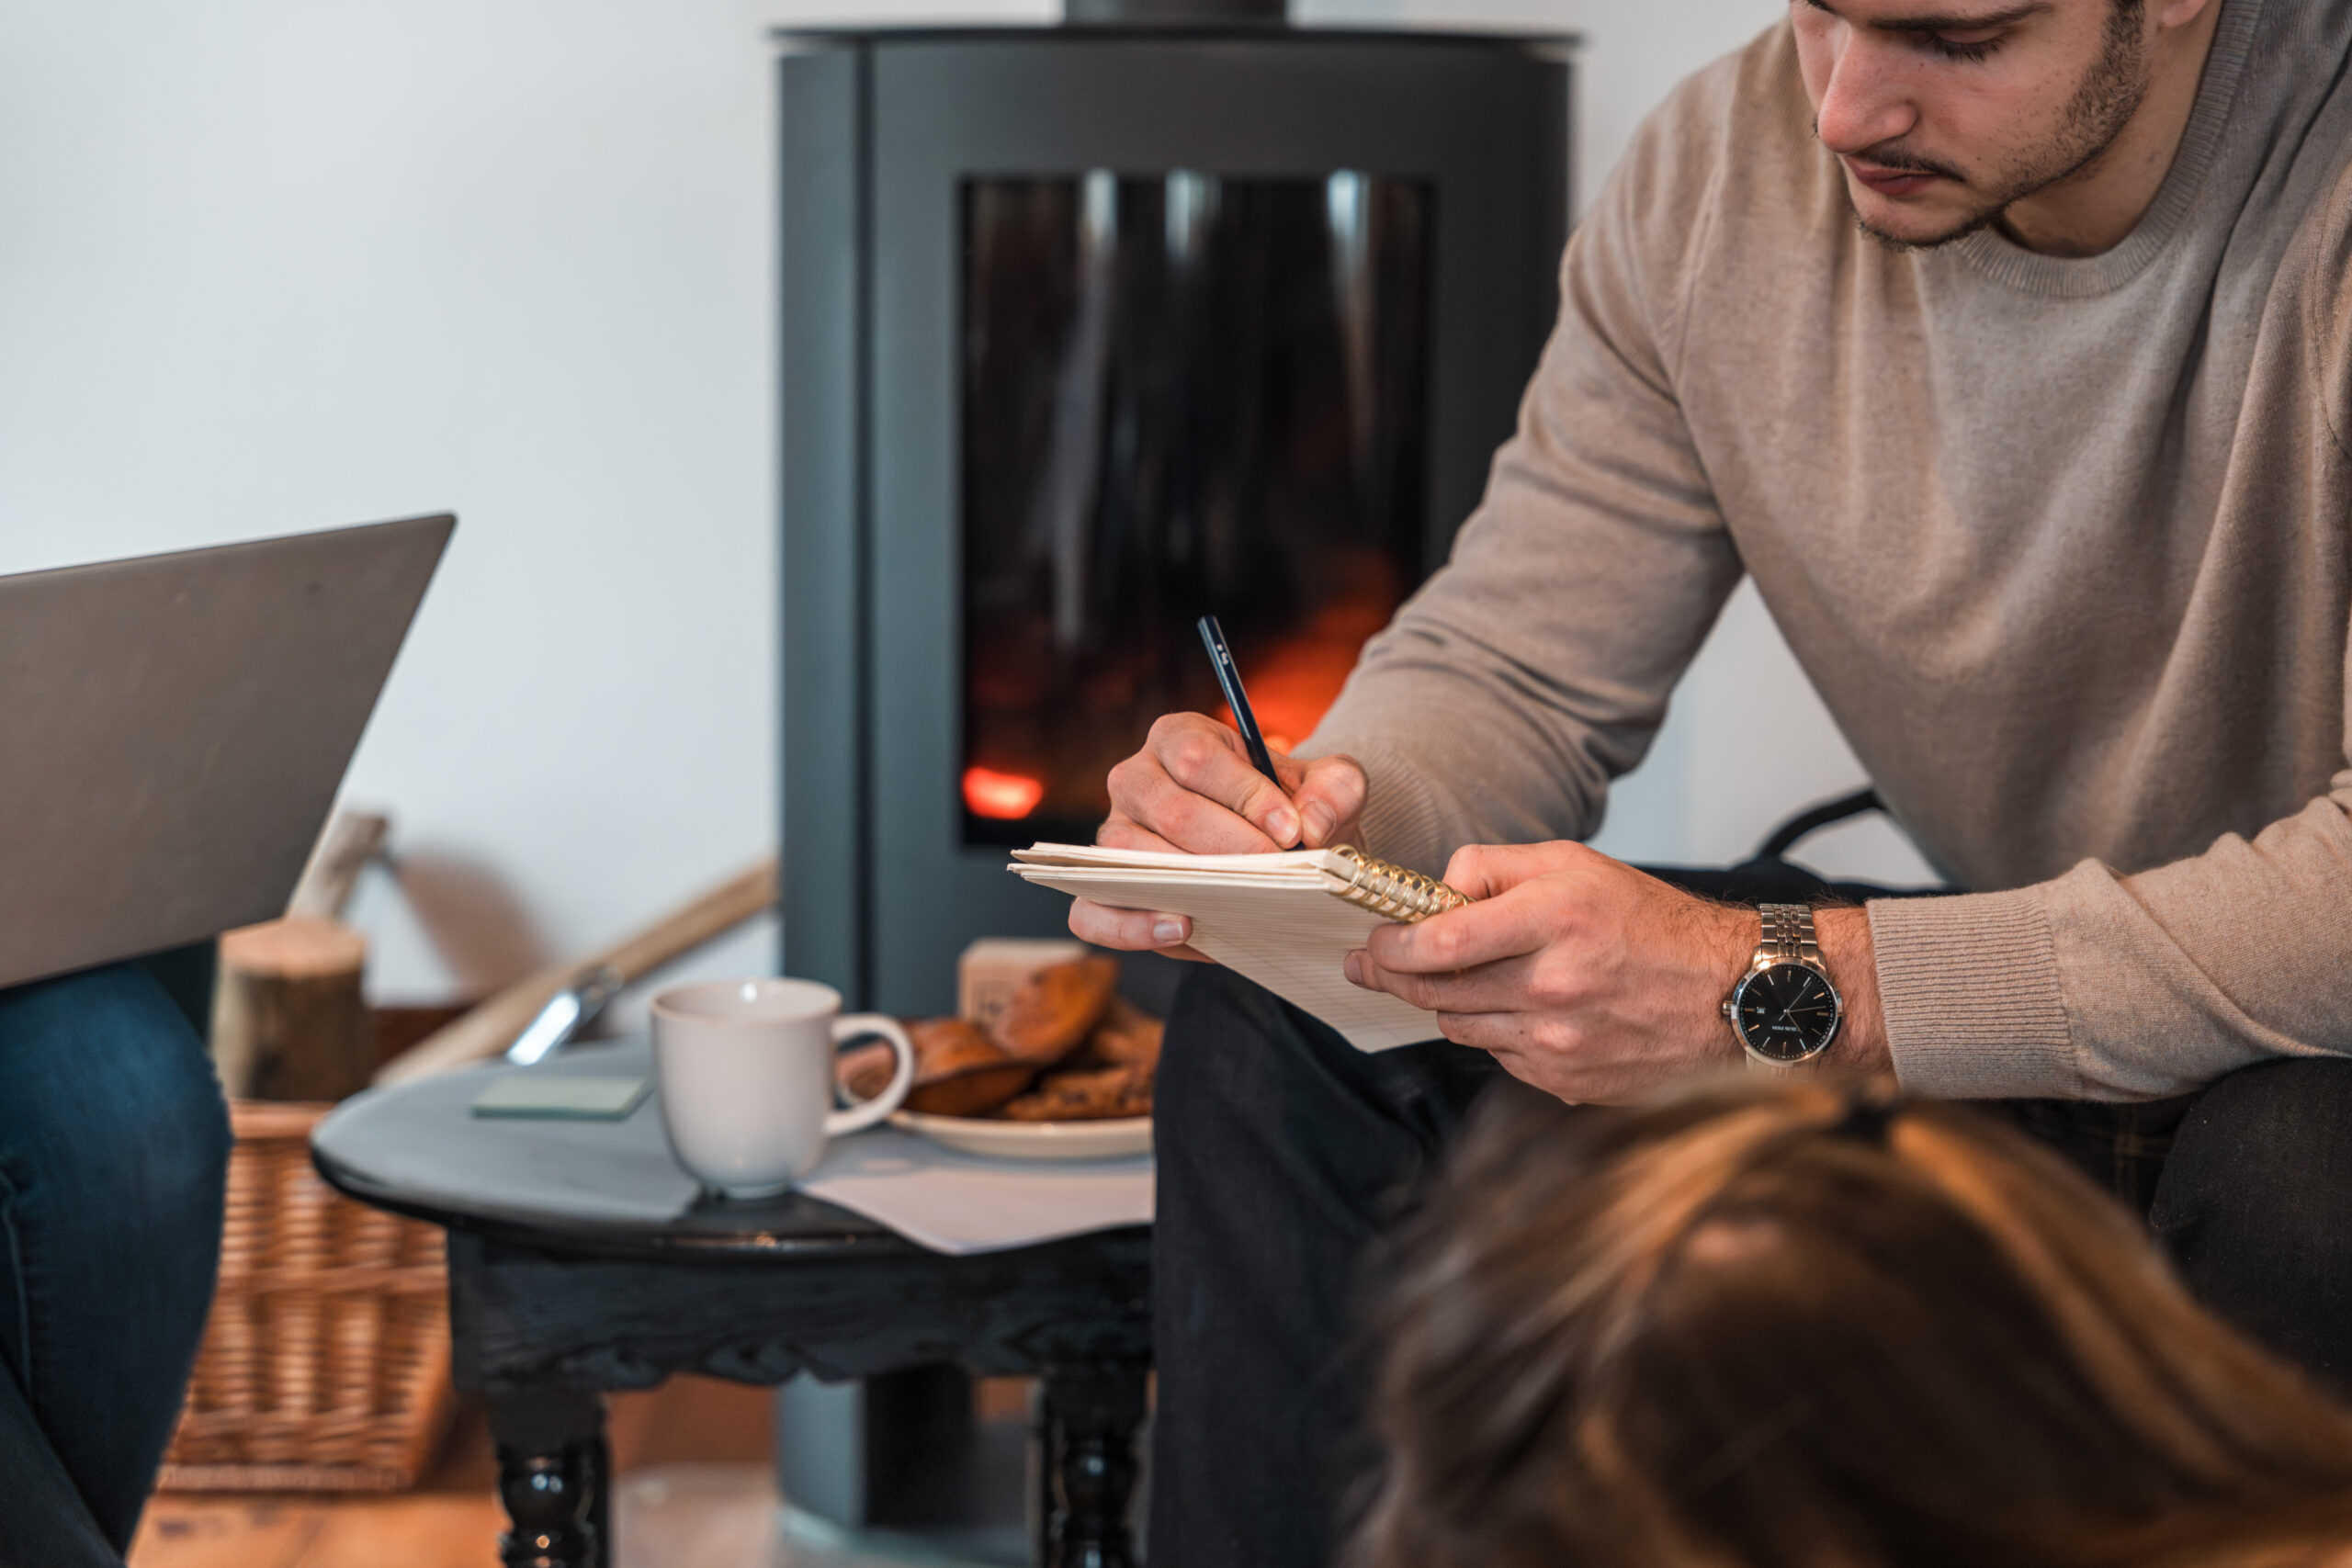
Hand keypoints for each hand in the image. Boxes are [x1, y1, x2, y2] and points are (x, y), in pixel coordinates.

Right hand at [1069, 712, 1368, 960]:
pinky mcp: (1102, 888)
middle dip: (1228, 845)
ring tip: (1235, 904)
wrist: (1276, 850)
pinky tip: (1181, 928)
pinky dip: (1127, 927)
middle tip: (1274, 870)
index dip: (1245, 795)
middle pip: (1168, 809)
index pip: (1197, 757)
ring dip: (1183, 884)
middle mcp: (1135, 779)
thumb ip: (1336, 790)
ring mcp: (1112, 835)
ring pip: (1127, 857)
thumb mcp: (1329, 788)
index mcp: (1179, 737)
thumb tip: (1310, 823)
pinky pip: (1090, 912)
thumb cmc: (1291, 810)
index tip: (1291, 830)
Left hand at [1343, 841, 1757, 1102]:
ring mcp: (1560, 1042)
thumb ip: (1495, 867)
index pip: (1440, 943)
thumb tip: (1437, 891)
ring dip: (1445, 1002)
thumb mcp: (1574, 864)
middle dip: (1393, 975)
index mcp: (1553, 921)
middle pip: (1437, 992)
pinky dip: (1495, 1031)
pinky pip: (1500, 1056)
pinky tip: (1517, 1008)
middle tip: (1373, 963)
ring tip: (1455, 979)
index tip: (1373, 940)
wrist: (1729, 993)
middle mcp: (1553, 986)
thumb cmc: (1651, 923)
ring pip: (1461, 1027)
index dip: (1391, 945)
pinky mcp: (1567, 1081)